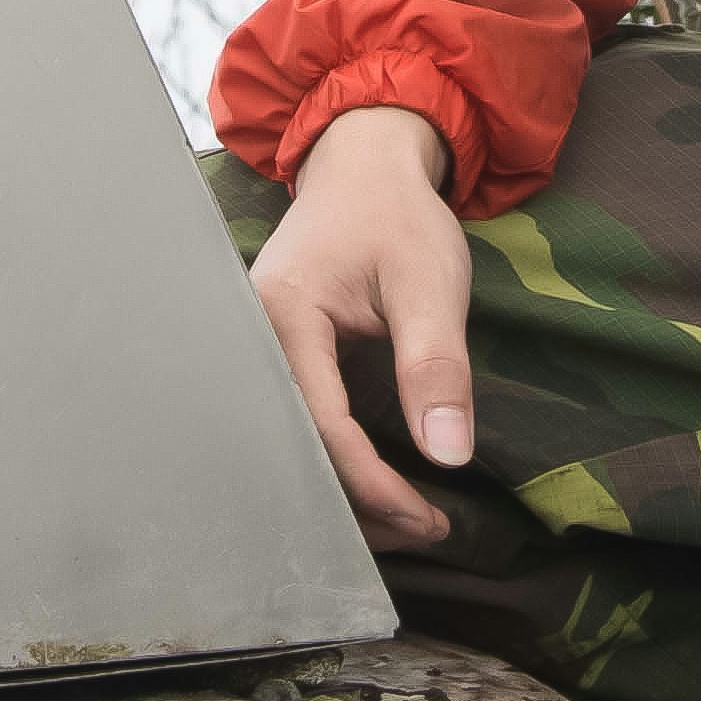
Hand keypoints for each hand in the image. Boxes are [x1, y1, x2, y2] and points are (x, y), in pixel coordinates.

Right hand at [246, 101, 480, 544]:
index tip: (426, 518)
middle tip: (421, 534)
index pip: (321, 428)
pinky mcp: (274, 362)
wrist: (363, 167)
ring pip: (291, 445)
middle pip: (293, 450)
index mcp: (281, 317)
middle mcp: (252, 342)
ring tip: (411, 522)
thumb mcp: (430, 283)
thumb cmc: (395, 216)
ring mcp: (257, 353)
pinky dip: (337, 464)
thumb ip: (436, 366)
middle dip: (354, 506)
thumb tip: (448, 455)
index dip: (373, 484)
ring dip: (346, 492)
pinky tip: (380, 486)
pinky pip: (297, 425)